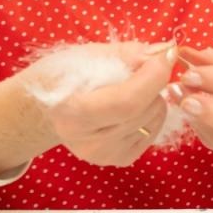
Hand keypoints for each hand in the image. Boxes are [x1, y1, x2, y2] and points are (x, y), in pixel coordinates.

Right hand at [30, 45, 173, 167]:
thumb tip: (162, 52)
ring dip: (152, 97)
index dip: (153, 77)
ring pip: (154, 118)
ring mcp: (106, 154)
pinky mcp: (120, 159)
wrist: (46, 109)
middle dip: (152, 82)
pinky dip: (151, 113)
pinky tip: (130, 107)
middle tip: (137, 70)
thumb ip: (127, 54)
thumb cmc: (63, 76)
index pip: (127, 102)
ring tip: (127, 89)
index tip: (166, 55)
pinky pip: (154, 131)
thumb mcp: (87, 55)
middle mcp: (89, 142)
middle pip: (145, 109)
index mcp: (72, 113)